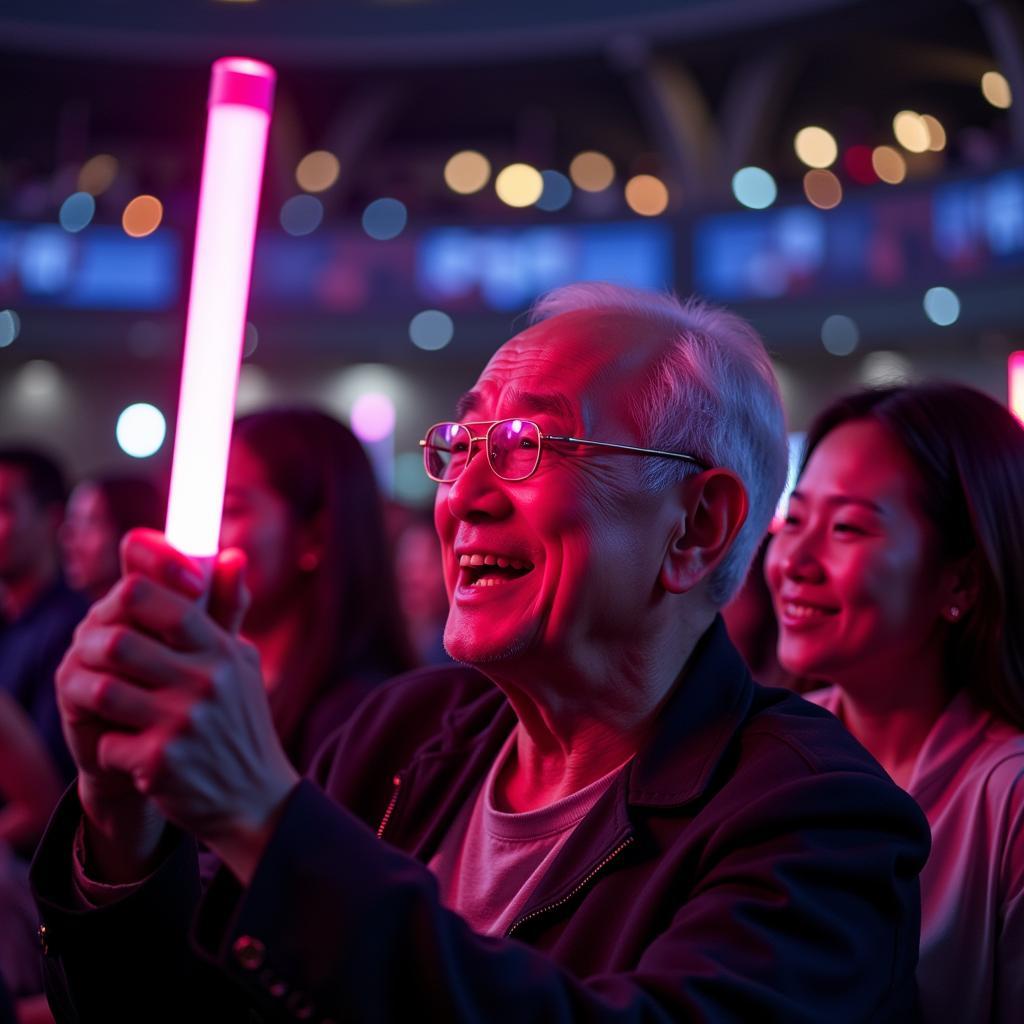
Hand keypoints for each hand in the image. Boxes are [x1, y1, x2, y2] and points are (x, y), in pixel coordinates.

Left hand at [58, 529, 299, 882]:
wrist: (256, 802)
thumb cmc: (241, 725)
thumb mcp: (242, 666)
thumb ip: (228, 612)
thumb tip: (231, 555)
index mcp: (222, 652)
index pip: (166, 603)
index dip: (129, 599)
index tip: (118, 613)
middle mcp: (205, 683)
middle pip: (120, 642)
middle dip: (96, 651)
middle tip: (95, 662)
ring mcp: (183, 724)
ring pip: (103, 691)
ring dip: (93, 699)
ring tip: (104, 704)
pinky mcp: (161, 764)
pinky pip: (106, 742)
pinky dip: (110, 749)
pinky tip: (129, 752)